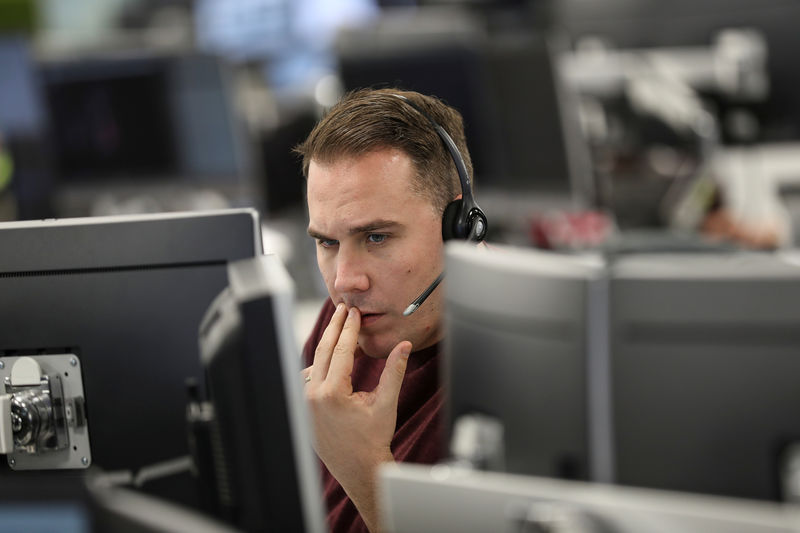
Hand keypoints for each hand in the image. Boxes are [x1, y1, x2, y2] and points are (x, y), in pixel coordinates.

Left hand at [303, 303, 411, 531]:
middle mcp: (314, 396)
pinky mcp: (303, 409)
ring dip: (325, 344)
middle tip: (342, 309)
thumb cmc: (373, 440)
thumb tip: (403, 346)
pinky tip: (329, 356)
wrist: (359, 469)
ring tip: (337, 326)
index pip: (341, 350)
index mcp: (333, 393)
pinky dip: (318, 364)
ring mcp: (305, 403)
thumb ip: (394, 371)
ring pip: (313, 363)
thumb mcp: (386, 404)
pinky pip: (308, 378)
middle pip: (323, 350)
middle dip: (334, 327)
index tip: (354, 313)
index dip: (349, 329)